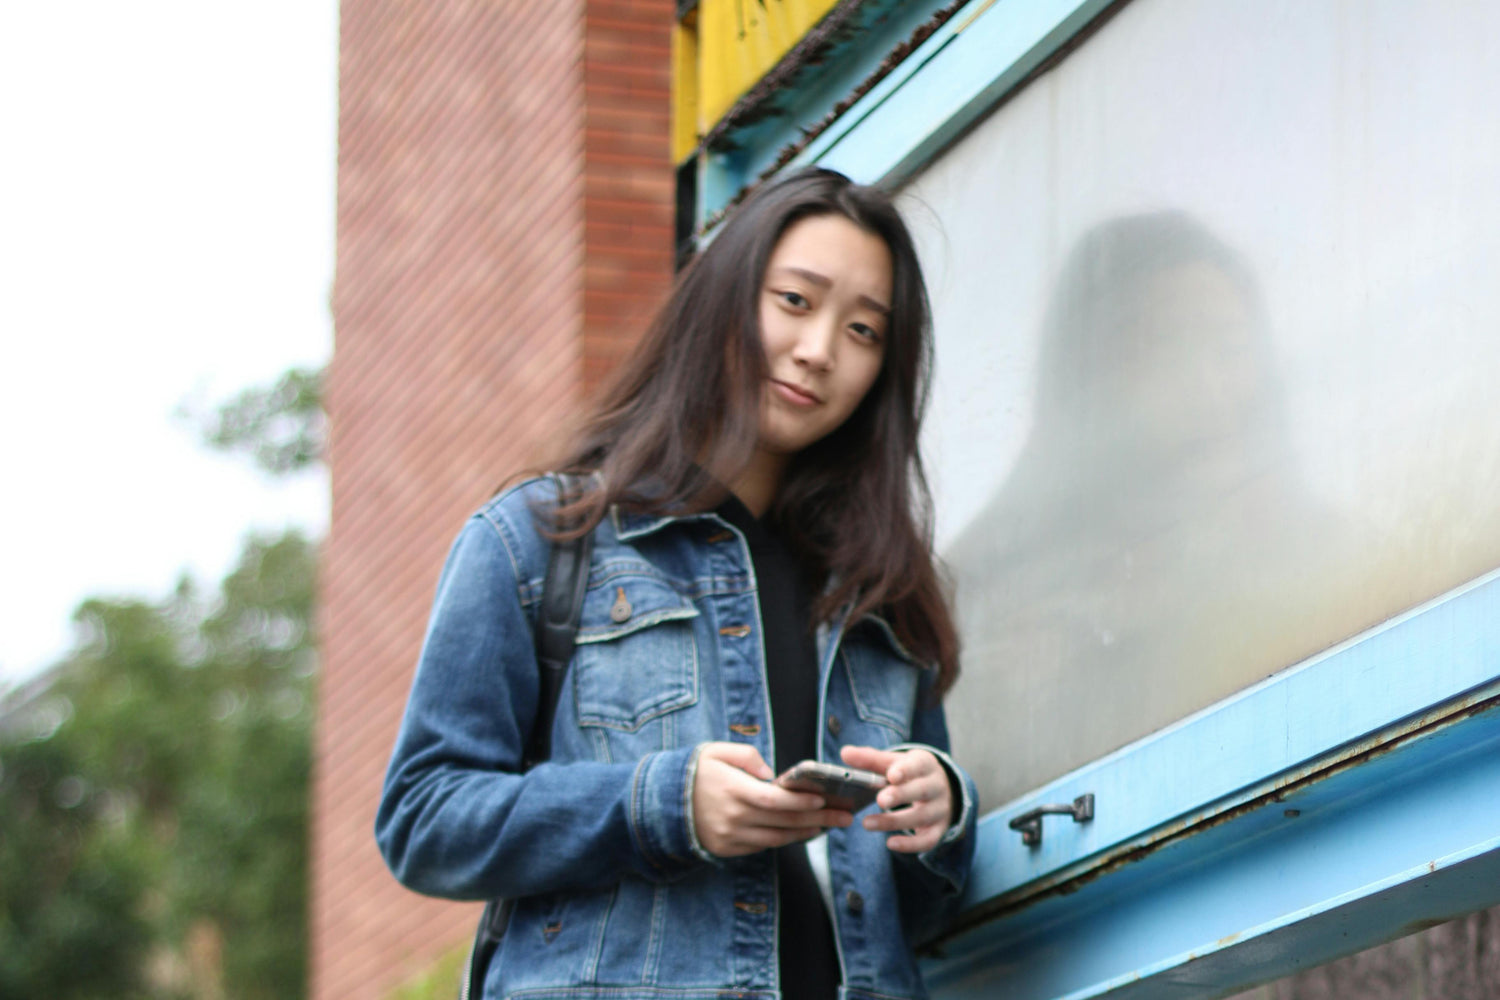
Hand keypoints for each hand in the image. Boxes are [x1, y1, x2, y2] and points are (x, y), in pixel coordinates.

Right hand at [692, 742, 853, 857]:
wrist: (662, 803)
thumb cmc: (695, 772)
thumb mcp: (715, 751)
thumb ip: (747, 757)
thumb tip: (772, 775)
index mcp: (732, 790)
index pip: (774, 800)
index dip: (801, 802)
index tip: (824, 799)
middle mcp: (733, 817)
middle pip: (783, 822)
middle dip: (818, 820)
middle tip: (845, 817)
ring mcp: (730, 837)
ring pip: (776, 838)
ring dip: (806, 833)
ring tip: (830, 825)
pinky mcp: (727, 849)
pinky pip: (763, 846)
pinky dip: (785, 840)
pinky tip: (803, 832)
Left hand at [839, 745, 953, 853]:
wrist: (941, 790)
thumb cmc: (910, 773)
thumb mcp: (894, 762)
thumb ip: (870, 759)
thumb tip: (845, 753)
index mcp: (925, 765)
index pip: (917, 766)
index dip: (906, 771)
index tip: (891, 775)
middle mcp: (936, 786)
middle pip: (921, 790)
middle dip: (900, 795)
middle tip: (880, 800)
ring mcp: (939, 809)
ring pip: (920, 816)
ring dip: (894, 821)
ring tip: (867, 823)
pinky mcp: (938, 829)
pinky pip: (928, 840)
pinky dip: (910, 844)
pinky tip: (890, 844)